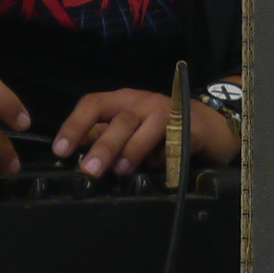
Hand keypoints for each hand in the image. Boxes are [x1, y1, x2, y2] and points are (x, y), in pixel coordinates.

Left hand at [51, 88, 237, 177]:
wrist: (213, 125)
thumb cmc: (163, 128)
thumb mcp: (130, 129)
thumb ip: (105, 137)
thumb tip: (74, 153)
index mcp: (123, 101)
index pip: (93, 104)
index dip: (74, 125)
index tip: (61, 150)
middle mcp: (143, 102)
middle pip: (120, 120)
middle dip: (103, 145)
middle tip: (89, 170)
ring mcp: (168, 113)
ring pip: (145, 128)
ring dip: (131, 149)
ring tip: (121, 171)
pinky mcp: (190, 128)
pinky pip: (174, 142)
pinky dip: (164, 156)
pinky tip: (159, 169)